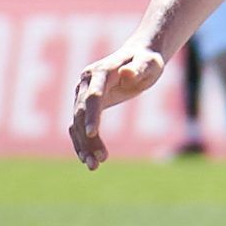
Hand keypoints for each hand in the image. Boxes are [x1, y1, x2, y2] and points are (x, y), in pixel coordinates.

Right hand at [70, 44, 164, 170]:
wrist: (138, 58)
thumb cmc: (147, 61)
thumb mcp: (150, 63)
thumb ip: (139, 68)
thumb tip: (127, 73)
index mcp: (100, 72)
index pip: (93, 96)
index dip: (92, 114)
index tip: (92, 133)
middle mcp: (86, 82)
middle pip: (81, 112)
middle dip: (88, 138)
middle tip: (99, 160)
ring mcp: (82, 94)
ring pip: (76, 123)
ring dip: (83, 145)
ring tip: (94, 166)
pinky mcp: (85, 105)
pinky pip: (77, 127)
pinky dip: (81, 143)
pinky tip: (87, 160)